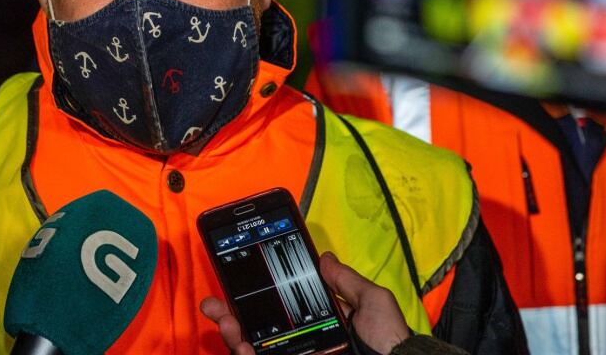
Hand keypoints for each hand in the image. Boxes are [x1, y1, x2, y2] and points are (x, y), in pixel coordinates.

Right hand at [200, 251, 411, 354]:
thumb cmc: (390, 341)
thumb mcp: (372, 301)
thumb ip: (345, 281)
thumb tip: (325, 258)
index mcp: (319, 325)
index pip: (280, 308)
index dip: (256, 295)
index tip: (238, 280)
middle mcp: (303, 345)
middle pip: (258, 329)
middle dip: (230, 314)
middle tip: (215, 303)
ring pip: (252, 348)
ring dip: (232, 333)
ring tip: (225, 319)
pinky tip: (241, 344)